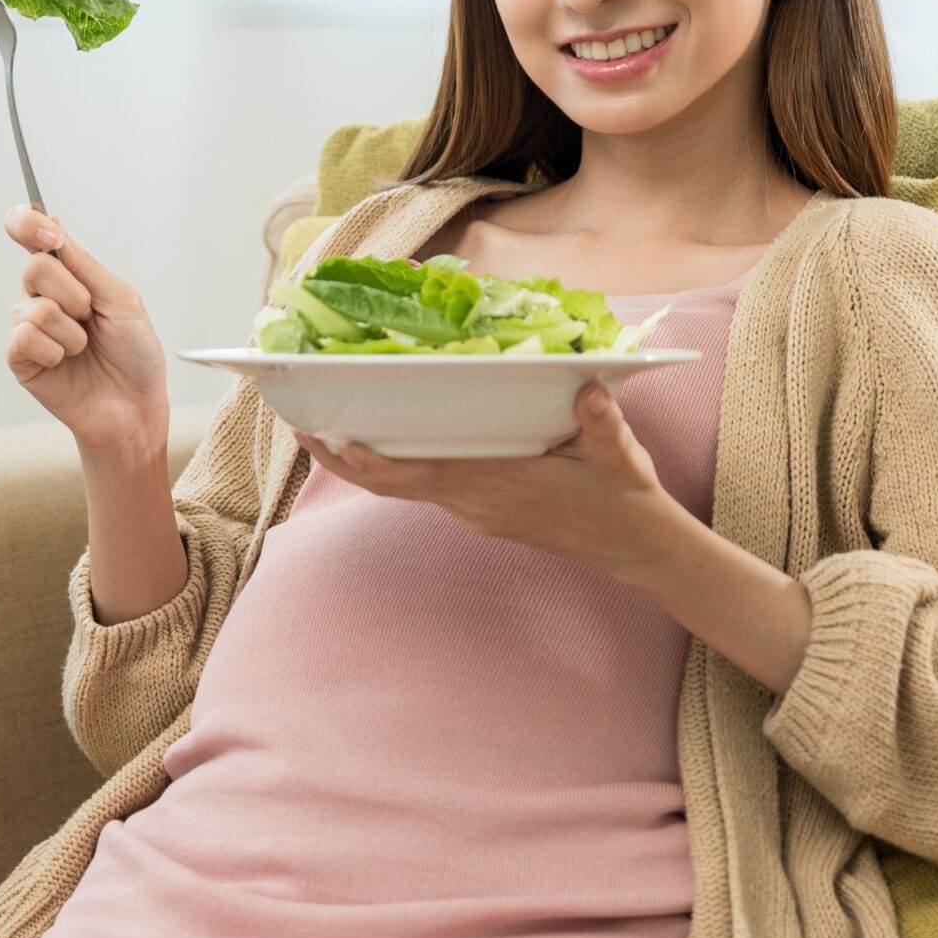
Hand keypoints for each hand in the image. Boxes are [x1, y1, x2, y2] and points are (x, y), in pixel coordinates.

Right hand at [1, 204, 169, 453]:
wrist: (134, 406)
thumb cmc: (134, 354)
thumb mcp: (121, 299)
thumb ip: (85, 264)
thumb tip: (53, 223)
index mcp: (68, 273)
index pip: (29, 231)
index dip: (28, 223)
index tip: (49, 235)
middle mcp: (42, 294)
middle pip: (34, 268)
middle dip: (74, 295)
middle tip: (91, 316)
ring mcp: (28, 326)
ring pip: (34, 307)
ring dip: (71, 332)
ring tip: (84, 348)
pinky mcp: (19, 358)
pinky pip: (24, 338)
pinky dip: (55, 351)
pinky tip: (65, 363)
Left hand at [299, 379, 674, 572]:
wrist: (634, 547)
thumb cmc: (623, 496)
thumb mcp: (619, 455)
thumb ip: (602, 424)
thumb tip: (591, 390)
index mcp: (499, 485)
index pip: (422, 476)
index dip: (372, 463)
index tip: (333, 441)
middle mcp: (477, 504)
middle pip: (397, 484)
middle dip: (347, 459)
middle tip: (303, 427)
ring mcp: (477, 511)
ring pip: (408, 487)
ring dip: (367, 463)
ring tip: (328, 428)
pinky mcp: (483, 512)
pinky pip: (428, 488)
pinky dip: (398, 467)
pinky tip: (385, 441)